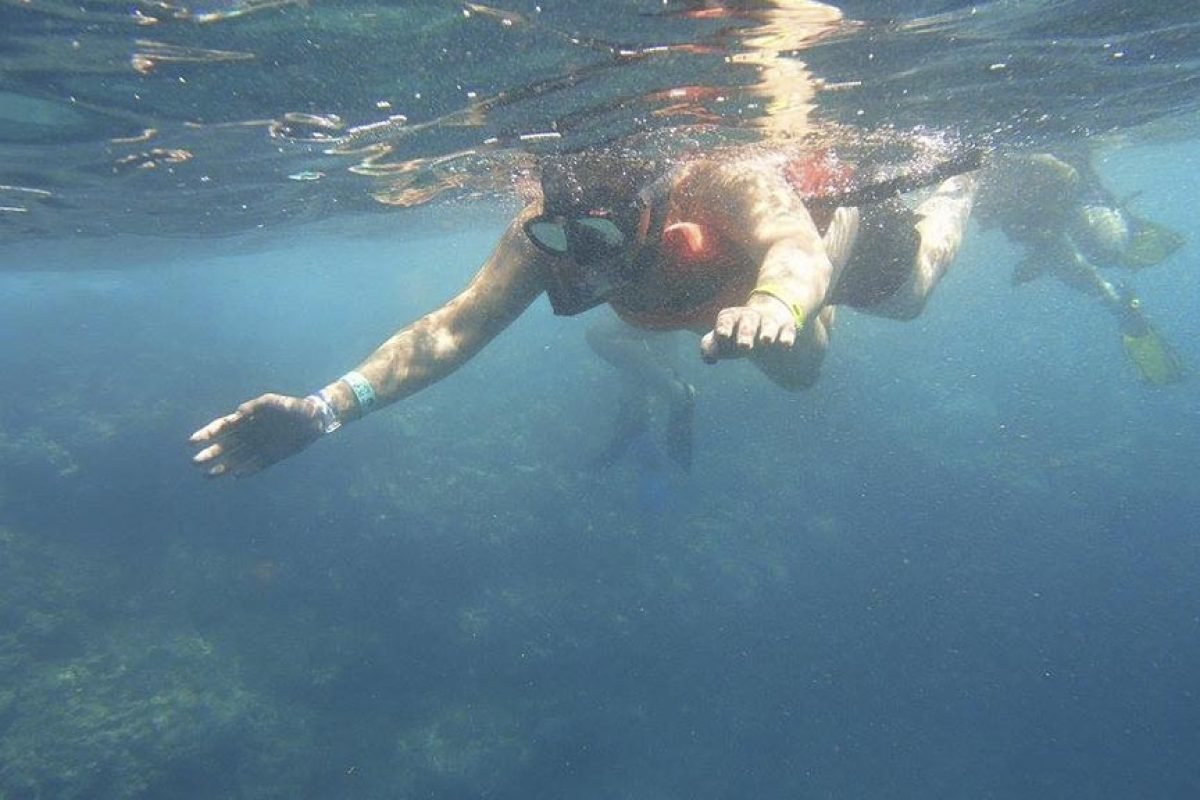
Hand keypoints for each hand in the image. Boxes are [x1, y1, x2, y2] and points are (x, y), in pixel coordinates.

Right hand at [189, 393, 322, 477]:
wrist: (314, 420)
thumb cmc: (293, 407)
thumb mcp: (275, 402)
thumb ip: (257, 406)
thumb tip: (238, 413)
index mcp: (246, 419)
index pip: (222, 427)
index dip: (207, 433)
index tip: (192, 441)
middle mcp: (249, 435)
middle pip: (224, 446)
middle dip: (209, 453)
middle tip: (195, 462)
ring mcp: (258, 447)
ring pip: (235, 459)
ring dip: (221, 467)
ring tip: (207, 476)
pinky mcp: (270, 457)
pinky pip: (254, 466)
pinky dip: (245, 471)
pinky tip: (236, 476)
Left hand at [699, 294, 797, 363]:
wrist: (768, 314)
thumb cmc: (737, 332)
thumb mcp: (723, 337)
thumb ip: (710, 347)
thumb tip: (709, 358)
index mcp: (731, 317)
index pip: (726, 319)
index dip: (724, 327)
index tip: (722, 336)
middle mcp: (750, 317)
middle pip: (747, 322)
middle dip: (745, 333)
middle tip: (744, 346)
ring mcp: (769, 321)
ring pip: (768, 324)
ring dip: (767, 332)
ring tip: (765, 341)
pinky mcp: (786, 327)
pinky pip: (787, 330)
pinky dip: (786, 337)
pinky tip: (785, 345)